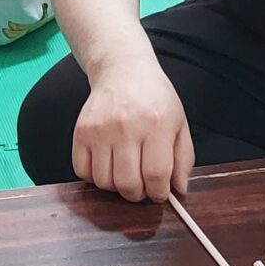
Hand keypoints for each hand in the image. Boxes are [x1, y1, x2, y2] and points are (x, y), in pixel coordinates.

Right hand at [70, 54, 193, 201]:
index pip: (156, 174)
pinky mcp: (81, 132)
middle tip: (142, 187)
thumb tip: (179, 190)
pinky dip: (95, 177)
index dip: (159, 193)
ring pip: (104, 181)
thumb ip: (183, 159)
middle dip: (137, 194)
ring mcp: (100, 130)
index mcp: (157, 125)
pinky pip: (83, 171)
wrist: (123, 71)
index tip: (159, 193)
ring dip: (116, 187)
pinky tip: (107, 166)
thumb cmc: (154, 99)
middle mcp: (126, 127)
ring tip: (125, 174)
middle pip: (128, 183)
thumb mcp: (179, 123)